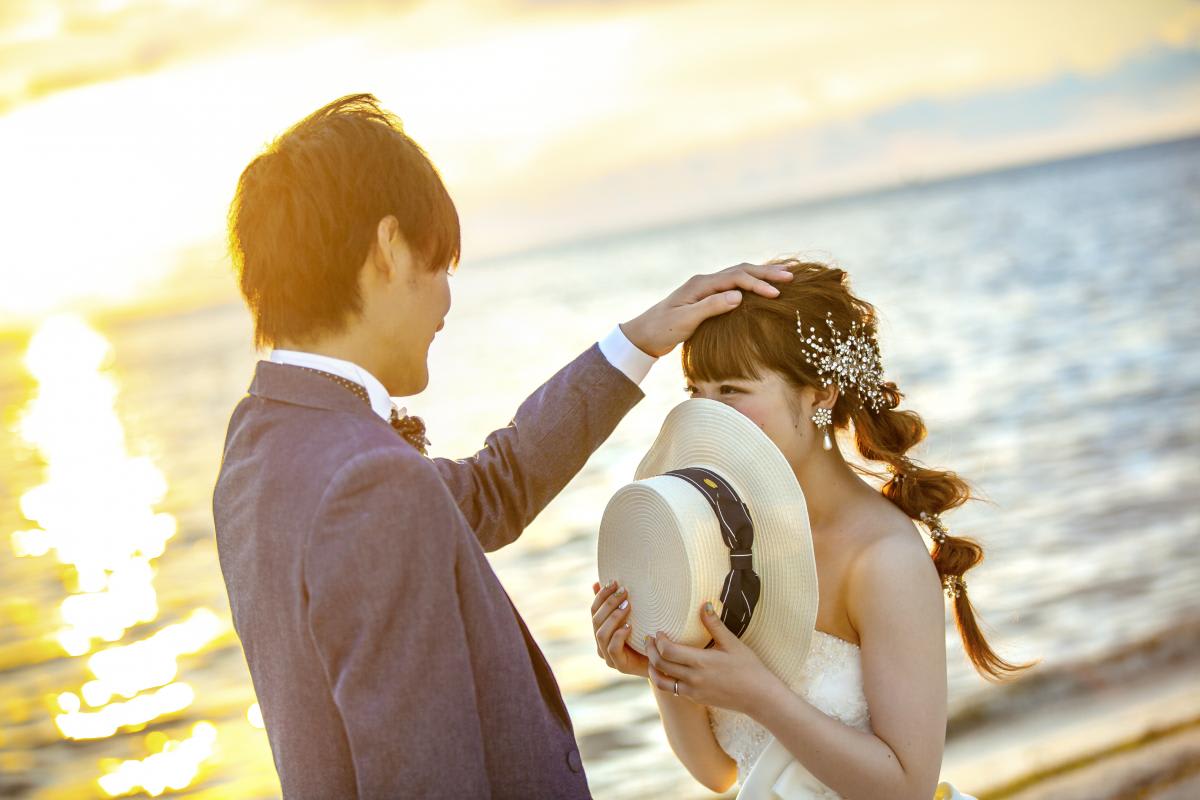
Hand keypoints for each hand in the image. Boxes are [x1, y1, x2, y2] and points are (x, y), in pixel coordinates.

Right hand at [591, 580, 648, 677]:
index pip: (594, 610)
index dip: (601, 595)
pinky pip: (612, 649)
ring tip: (627, 606)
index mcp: (602, 629)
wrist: (665, 660)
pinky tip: (629, 626)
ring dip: (614, 617)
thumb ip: (618, 602)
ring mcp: (608, 656)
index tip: (614, 582)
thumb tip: (596, 583)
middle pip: (596, 620)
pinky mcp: (619, 666)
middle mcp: (601, 643)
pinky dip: (618, 636)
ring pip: (601, 634)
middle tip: (624, 592)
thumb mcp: (636, 615)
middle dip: (609, 603)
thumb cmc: (650, 635)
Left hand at [620, 263, 794, 357]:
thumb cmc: (662, 330)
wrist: (643, 336)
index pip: (736, 277)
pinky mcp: (706, 297)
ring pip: (738, 275)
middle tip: (791, 276)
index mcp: (700, 284)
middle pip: (740, 270)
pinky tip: (762, 287)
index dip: (758, 284)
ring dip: (761, 275)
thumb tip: (739, 296)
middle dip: (766, 272)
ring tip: (784, 275)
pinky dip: (751, 283)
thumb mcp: (685, 321)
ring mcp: (705, 288)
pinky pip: (734, 284)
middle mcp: (704, 282)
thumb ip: (711, 307)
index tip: (776, 294)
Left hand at [644, 601, 783, 714]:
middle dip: (651, 650)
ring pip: (662, 682)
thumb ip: (715, 625)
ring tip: (652, 657)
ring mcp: (693, 691)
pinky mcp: (696, 699)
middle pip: (660, 665)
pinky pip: (672, 691)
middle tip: (649, 639)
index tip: (658, 631)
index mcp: (701, 662)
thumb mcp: (733, 643)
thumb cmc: (749, 668)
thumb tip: (704, 604)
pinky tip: (667, 670)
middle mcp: (693, 678)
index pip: (668, 651)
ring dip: (652, 669)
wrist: (759, 697)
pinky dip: (664, 679)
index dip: (659, 640)